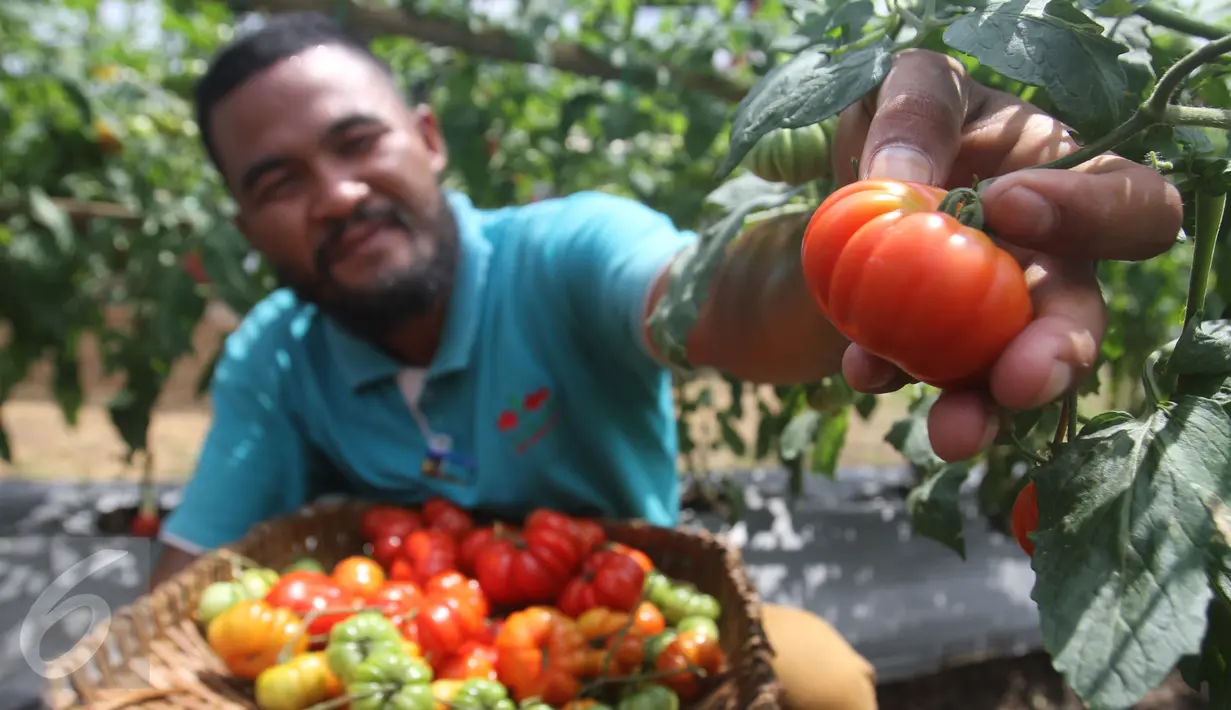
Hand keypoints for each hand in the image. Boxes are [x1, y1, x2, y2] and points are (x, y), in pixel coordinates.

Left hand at [829, 49, 1183, 462]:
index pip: (1131, 204)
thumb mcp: (917, 88)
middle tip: (1018, 381)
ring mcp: (996, 317)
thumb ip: (917, 115)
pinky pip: (929, 373)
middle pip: (1081, 318)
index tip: (1009, 206)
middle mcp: (1051, 262)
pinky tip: (864, 370)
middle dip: (1055, 356)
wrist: (859, 173)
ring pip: (1008, 372)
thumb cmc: (916, 118)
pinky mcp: (938, 348)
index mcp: (1073, 183)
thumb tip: (901, 182)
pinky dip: (895, 374)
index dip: (1091, 214)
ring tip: (953, 433)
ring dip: (981, 404)